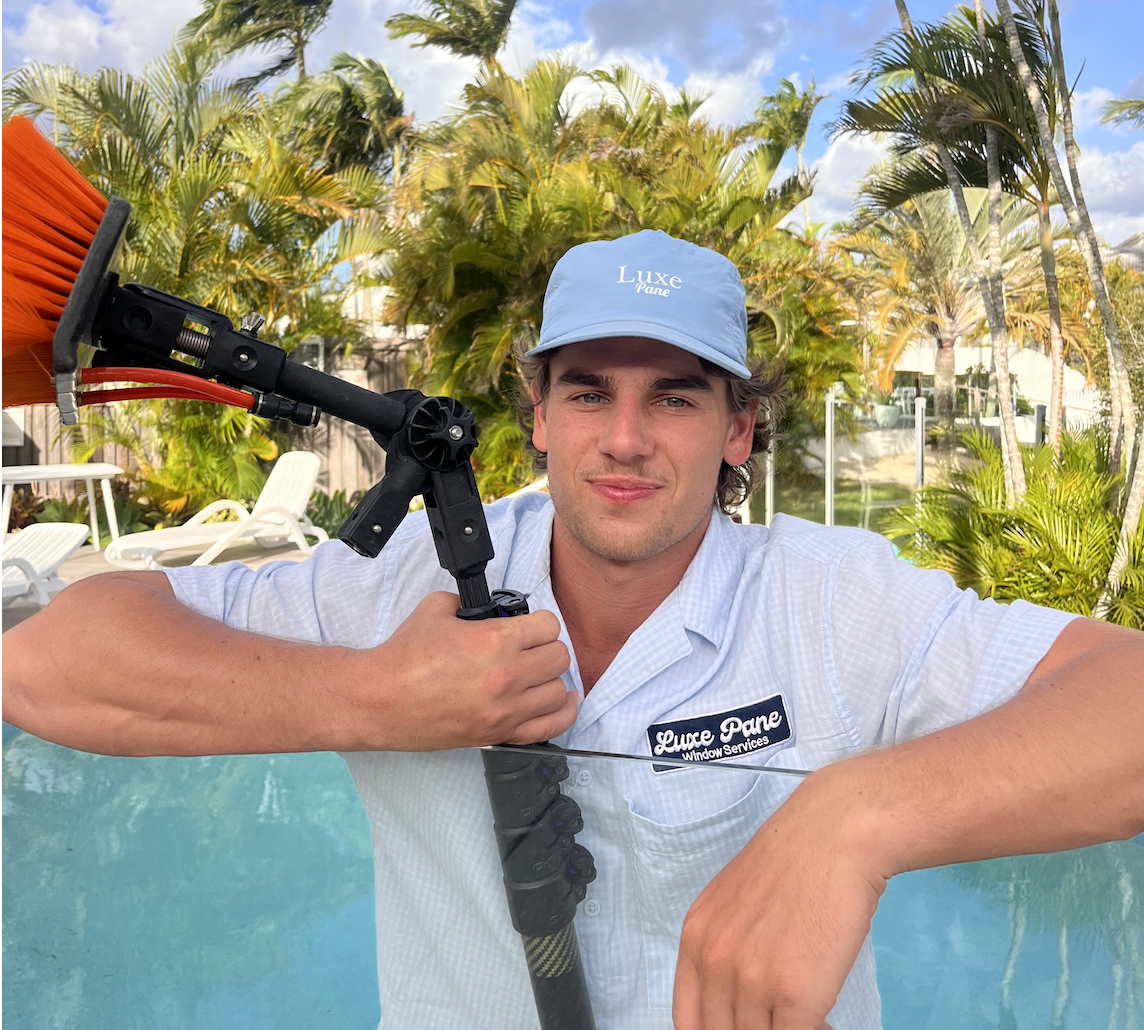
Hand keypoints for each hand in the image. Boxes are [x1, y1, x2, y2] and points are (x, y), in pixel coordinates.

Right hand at [361, 591, 576, 750]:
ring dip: (550, 679)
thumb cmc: (403, 658)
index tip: (529, 627)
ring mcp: (505, 709)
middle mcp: (507, 676)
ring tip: (537, 674)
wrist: (380, 700)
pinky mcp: (499, 733)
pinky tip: (562, 702)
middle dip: (546, 647)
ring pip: (558, 691)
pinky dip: (562, 713)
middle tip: (531, 649)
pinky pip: (551, 727)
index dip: (539, 622)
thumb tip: (483, 607)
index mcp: (495, 641)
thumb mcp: (436, 609)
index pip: (548, 626)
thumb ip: (468, 603)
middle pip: (559, 657)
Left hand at [672, 771, 886, 1029]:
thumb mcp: (735, 904)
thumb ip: (726, 951)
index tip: (743, 1026)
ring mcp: (752, 980)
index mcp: (695, 939)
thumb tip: (737, 1000)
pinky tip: (827, 1022)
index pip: (688, 1020)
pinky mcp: (794, 994)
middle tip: (781, 1021)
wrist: (832, 837)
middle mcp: (714, 961)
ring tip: (810, 1021)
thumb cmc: (795, 864)